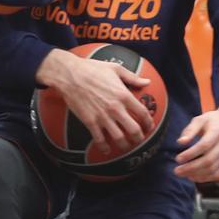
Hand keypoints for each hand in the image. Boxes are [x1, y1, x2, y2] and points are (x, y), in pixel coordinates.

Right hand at [35, 49, 154, 154]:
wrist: (70, 75)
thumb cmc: (92, 69)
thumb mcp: (115, 69)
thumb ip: (133, 77)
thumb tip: (146, 82)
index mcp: (124, 95)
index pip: (143, 113)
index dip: (148, 122)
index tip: (148, 126)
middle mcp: (115, 108)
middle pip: (134, 130)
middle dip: (139, 138)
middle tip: (138, 139)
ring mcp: (103, 116)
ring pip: (119, 138)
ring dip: (124, 145)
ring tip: (125, 146)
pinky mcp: (90, 122)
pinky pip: (100, 140)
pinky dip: (104, 147)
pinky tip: (106, 149)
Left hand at [174, 103, 218, 181]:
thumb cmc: (214, 121)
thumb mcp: (201, 119)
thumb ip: (190, 130)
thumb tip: (180, 142)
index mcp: (218, 131)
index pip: (204, 145)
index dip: (190, 154)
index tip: (178, 159)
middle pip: (209, 160)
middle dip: (191, 168)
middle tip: (177, 171)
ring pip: (214, 169)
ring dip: (197, 174)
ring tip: (183, 174)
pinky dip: (206, 178)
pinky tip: (194, 177)